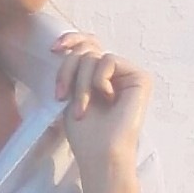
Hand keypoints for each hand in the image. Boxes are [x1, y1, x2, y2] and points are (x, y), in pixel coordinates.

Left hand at [51, 31, 152, 179]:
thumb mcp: (71, 93)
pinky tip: (106, 99)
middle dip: (68, 71)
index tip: (53, 49)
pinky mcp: (140, 77)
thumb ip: (72, 68)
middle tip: (61, 95)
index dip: (71, 39)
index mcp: (100, 75)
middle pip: (86, 49)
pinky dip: (98, 80)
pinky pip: (108, 60)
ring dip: (80, 83)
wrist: (100, 153)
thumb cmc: (84, 132)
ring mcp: (129, 74)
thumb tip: (64, 46)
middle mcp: (116, 72)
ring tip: (82, 108)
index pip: (88, 44)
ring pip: (93, 56)